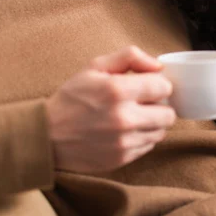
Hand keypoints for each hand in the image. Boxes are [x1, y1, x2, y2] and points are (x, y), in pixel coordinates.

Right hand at [45, 46, 175, 172]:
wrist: (46, 136)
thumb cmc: (73, 97)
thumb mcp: (95, 66)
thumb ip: (130, 57)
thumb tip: (158, 66)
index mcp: (117, 91)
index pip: (164, 87)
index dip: (158, 85)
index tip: (148, 86)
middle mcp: (123, 118)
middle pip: (169, 114)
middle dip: (160, 106)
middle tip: (144, 103)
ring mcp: (123, 142)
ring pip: (161, 132)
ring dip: (153, 123)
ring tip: (135, 117)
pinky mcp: (122, 158)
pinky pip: (149, 146)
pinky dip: (142, 137)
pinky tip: (126, 131)